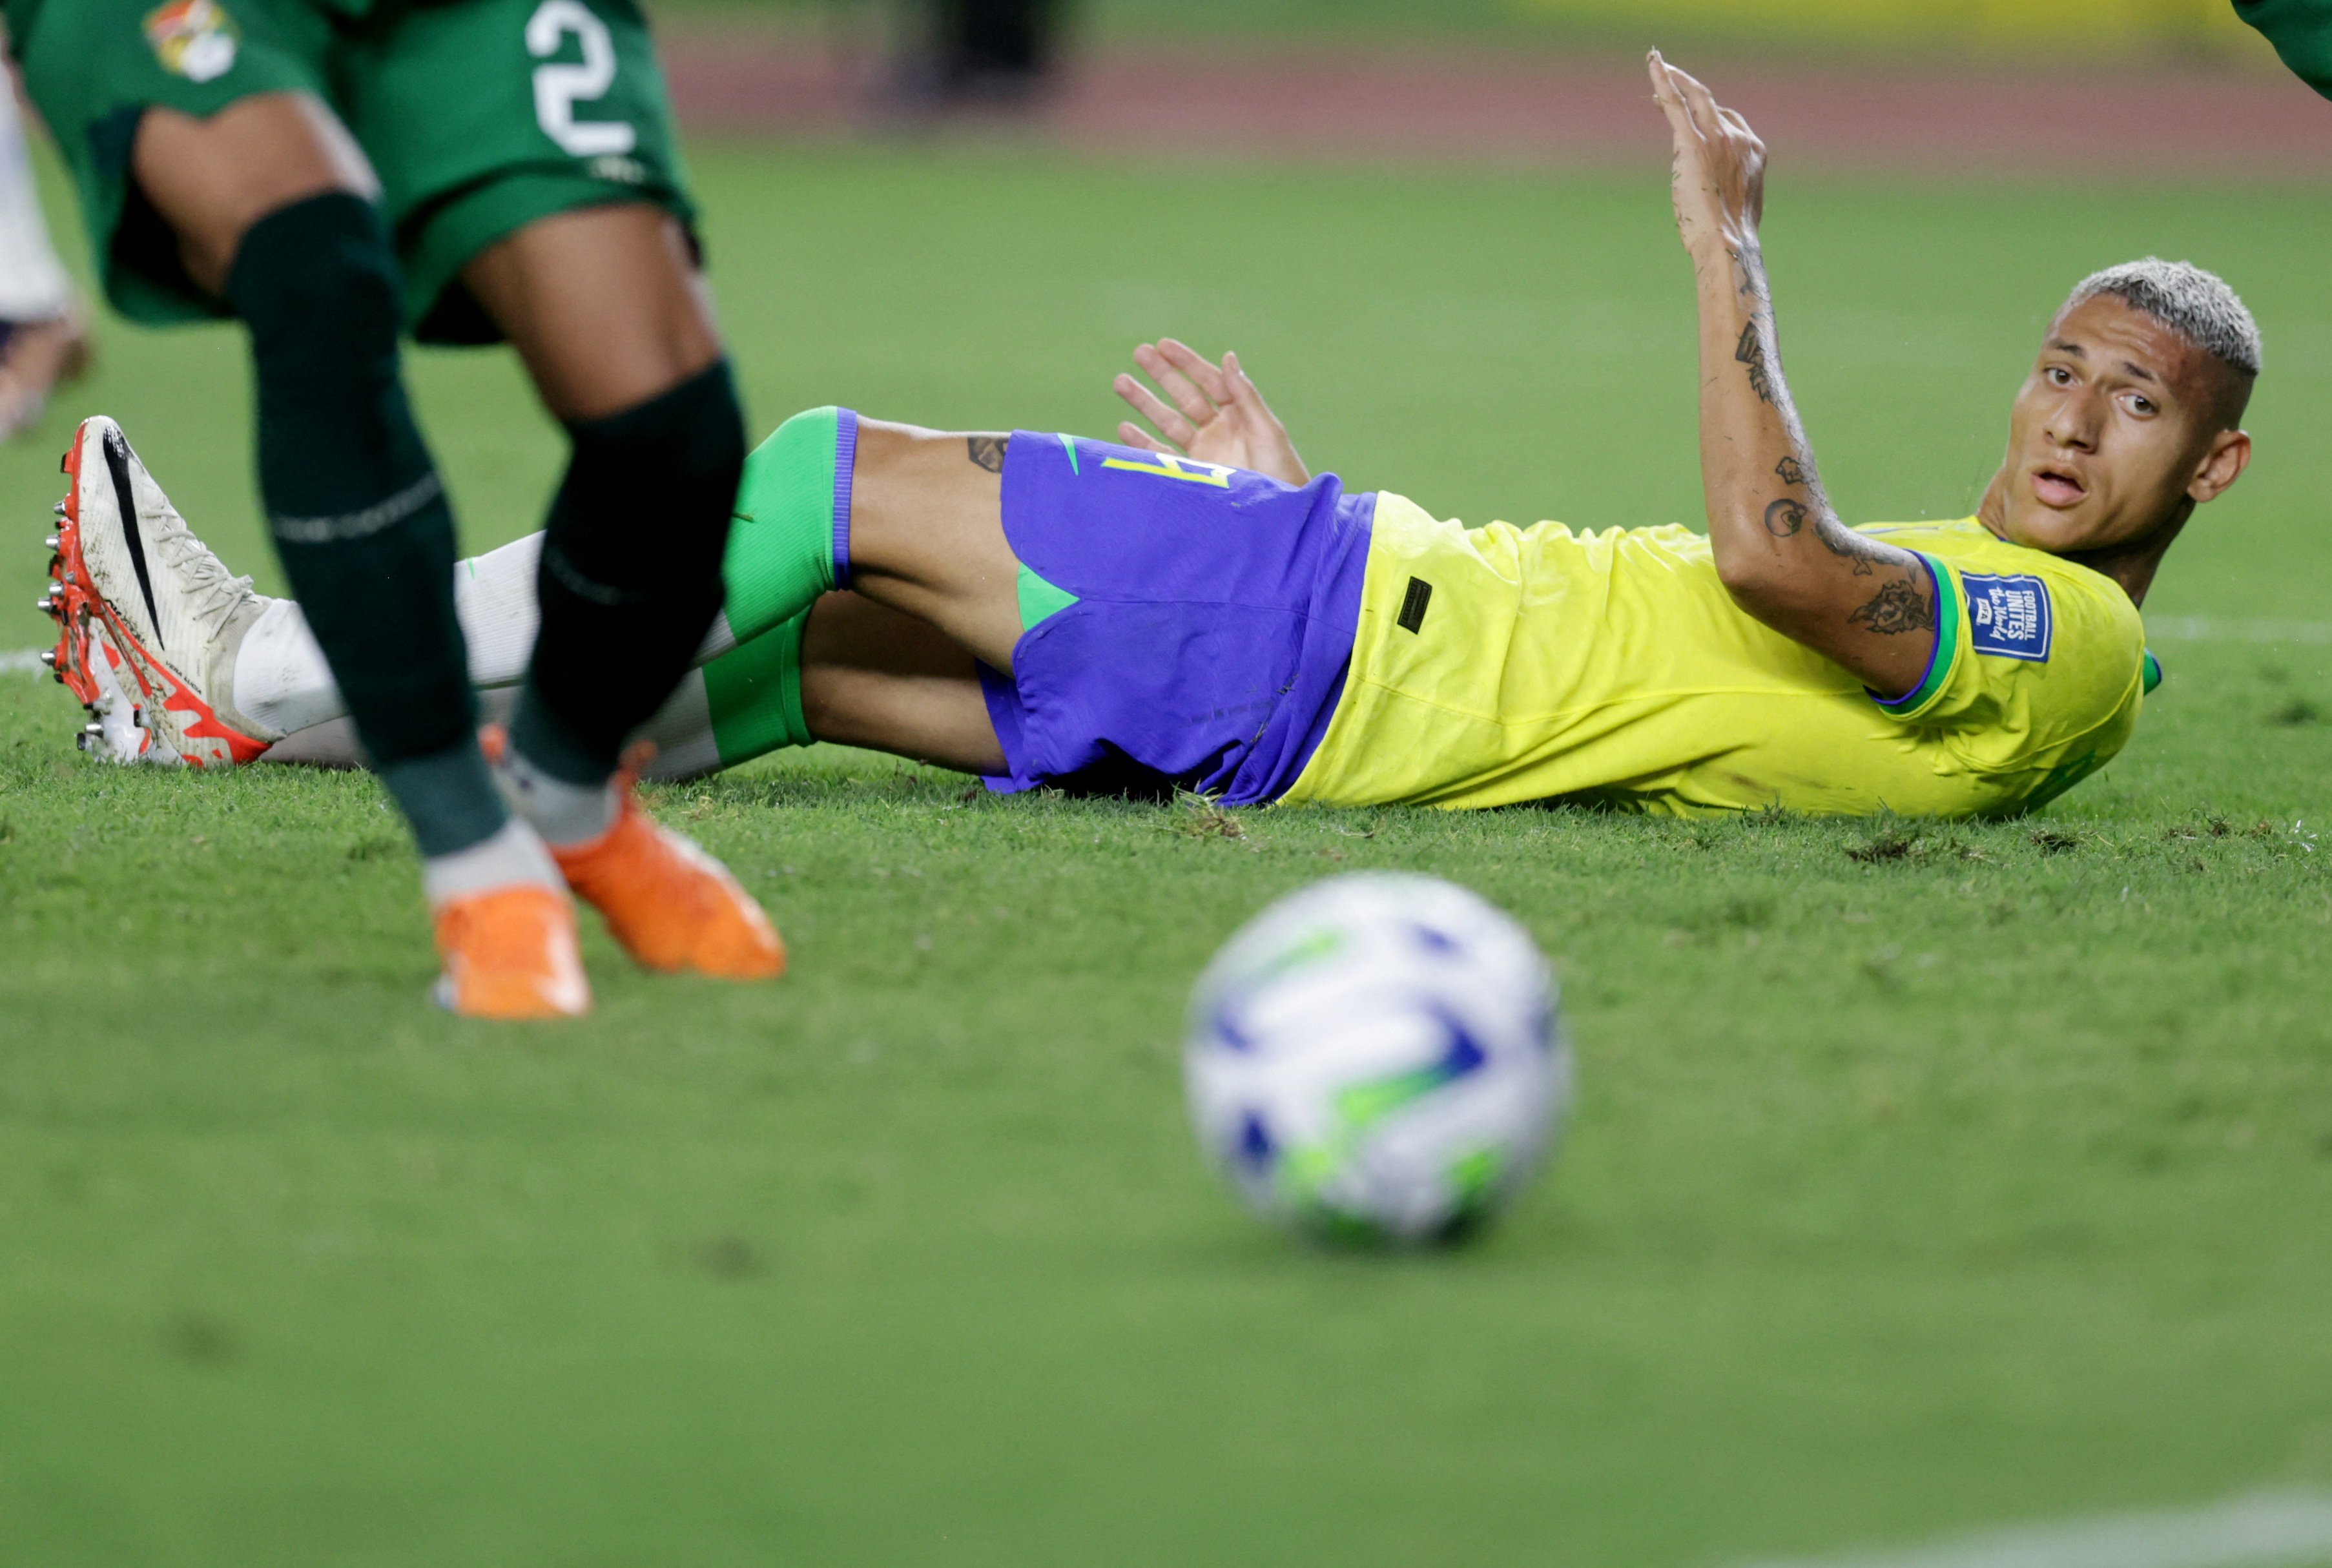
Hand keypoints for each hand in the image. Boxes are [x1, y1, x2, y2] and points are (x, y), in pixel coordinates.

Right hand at [1113, 339, 1310, 487]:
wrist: (1277, 516)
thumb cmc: (1281, 472)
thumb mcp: (1266, 430)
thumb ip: (1245, 395)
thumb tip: (1228, 356)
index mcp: (1239, 413)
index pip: (1208, 380)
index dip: (1186, 362)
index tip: (1163, 345)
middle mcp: (1218, 429)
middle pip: (1184, 396)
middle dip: (1161, 375)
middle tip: (1138, 353)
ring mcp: (1203, 452)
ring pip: (1168, 420)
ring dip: (1145, 402)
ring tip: (1120, 382)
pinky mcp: (1192, 475)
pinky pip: (1162, 455)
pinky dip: (1143, 443)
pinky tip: (1124, 428)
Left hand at [1648, 51, 1765, 258]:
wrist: (1728, 245)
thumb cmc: (1731, 237)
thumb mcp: (1739, 205)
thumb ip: (1731, 187)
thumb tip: (1719, 196)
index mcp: (1754, 151)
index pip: (1730, 121)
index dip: (1708, 116)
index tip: (1691, 116)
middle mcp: (1738, 138)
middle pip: (1711, 102)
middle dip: (1690, 88)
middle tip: (1670, 80)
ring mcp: (1717, 138)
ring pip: (1694, 96)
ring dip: (1675, 81)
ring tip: (1658, 71)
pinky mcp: (1693, 144)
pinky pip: (1676, 104)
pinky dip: (1663, 82)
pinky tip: (1653, 64)